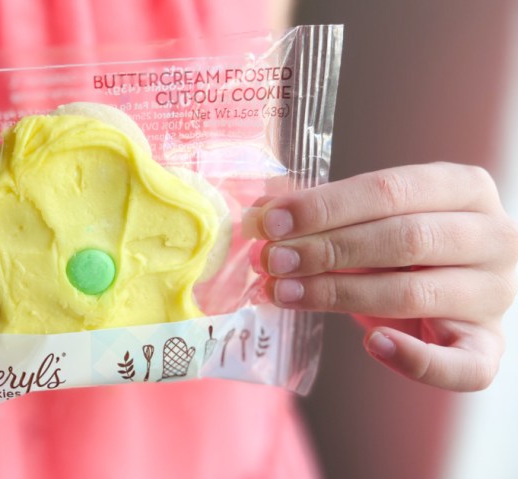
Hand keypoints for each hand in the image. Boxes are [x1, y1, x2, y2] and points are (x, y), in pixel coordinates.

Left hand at [250, 162, 517, 390]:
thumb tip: (260, 214)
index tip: (272, 222)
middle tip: (272, 260)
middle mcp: (493, 236)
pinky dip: (415, 360)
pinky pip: (464, 365)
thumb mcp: (366, 217)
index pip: (391, 190)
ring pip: (415, 293)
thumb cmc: (397, 246)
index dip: (326, 207)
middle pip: (405, 239)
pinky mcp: (489, 345)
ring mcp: (496, 293)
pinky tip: (370, 343)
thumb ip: (321, 212)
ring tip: (286, 293)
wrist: (441, 290)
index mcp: (465, 187)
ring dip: (340, 294)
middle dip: (328, 249)